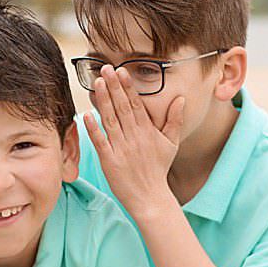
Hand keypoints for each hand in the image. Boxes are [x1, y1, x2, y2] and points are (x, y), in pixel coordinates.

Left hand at [82, 65, 183, 219]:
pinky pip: (101, 142)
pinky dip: (94, 129)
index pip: (137, 104)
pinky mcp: (110, 161)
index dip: (128, 87)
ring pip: (111, 120)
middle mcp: (134, 137)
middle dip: (114, 87)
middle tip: (105, 68)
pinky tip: (86, 115)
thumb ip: (174, 120)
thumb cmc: (158, 169)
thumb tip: (181, 99)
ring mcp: (122, 149)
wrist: (151, 197)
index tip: (121, 71)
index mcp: (148, 131)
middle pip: (123, 107)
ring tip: (97, 83)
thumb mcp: (171, 144)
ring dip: (104, 101)